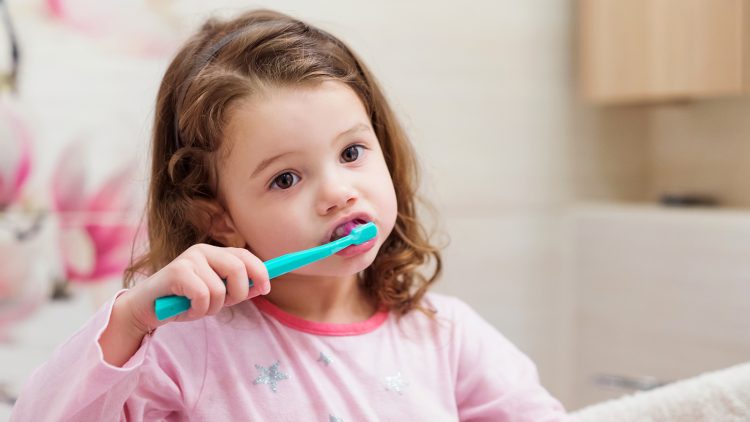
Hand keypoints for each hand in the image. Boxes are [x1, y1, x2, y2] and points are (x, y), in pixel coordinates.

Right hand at [118, 244, 270, 334]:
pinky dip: (199, 310)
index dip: (260, 271)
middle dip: (238, 294)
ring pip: (220, 289)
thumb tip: (262, 285)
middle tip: (223, 305)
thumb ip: (236, 289)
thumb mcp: (215, 296)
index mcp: (214, 254)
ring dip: (212, 308)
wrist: (146, 309)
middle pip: (238, 269)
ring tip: (197, 308)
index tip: (266, 288)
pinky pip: (203, 296)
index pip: (245, 255)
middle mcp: (202, 251)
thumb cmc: (183, 302)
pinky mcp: (176, 271)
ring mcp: (189, 259)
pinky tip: (186, 308)